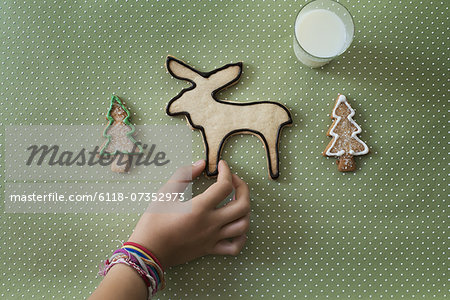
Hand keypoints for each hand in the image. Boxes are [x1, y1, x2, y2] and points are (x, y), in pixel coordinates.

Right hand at [127, 160, 250, 268]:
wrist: (148, 252)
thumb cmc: (153, 222)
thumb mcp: (165, 194)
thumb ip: (183, 176)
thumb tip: (201, 164)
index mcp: (200, 208)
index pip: (225, 186)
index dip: (226, 171)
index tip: (221, 165)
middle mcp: (211, 223)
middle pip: (242, 205)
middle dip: (243, 188)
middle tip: (234, 180)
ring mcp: (213, 238)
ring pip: (243, 225)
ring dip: (245, 211)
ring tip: (236, 201)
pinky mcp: (210, 249)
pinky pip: (235, 247)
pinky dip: (241, 237)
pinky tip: (235, 227)